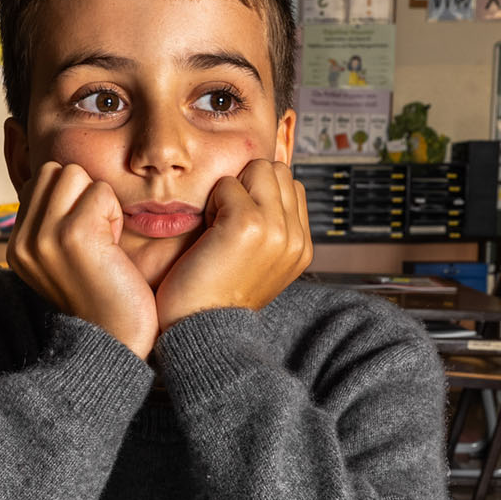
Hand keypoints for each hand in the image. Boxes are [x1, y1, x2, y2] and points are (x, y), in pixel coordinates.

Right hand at [6, 162, 159, 358]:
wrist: (116, 344)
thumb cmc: (102, 299)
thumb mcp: (61, 260)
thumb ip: (52, 223)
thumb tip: (63, 178)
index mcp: (17, 247)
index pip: (38, 182)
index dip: (69, 199)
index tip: (83, 238)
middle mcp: (23, 241)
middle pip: (54, 170)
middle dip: (82, 192)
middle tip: (96, 235)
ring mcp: (44, 237)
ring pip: (74, 174)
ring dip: (98, 201)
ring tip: (103, 240)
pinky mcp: (73, 236)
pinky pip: (100, 191)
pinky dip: (114, 214)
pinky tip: (112, 249)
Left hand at [153, 160, 310, 331]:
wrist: (199, 330)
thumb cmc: (213, 297)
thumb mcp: (258, 265)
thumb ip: (271, 231)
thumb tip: (261, 189)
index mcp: (301, 249)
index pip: (292, 187)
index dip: (260, 194)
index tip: (238, 225)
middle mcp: (295, 238)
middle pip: (277, 171)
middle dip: (248, 185)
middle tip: (226, 223)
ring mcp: (276, 229)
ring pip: (258, 169)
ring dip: (232, 190)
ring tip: (219, 226)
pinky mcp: (248, 223)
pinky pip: (228, 184)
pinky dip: (212, 202)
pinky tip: (209, 233)